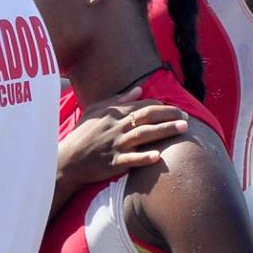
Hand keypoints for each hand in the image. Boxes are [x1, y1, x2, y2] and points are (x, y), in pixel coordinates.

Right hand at [61, 92, 187, 181]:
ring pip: (143, 135)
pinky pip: (130, 159)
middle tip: (186, 117)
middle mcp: (116, 127)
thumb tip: (139, 90)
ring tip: (183, 129)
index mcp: (113, 114)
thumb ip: (117, 100)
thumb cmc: (81, 134)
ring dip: (164, 131)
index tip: (174, 109)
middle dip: (168, 115)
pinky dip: (143, 157)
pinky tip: (158, 156)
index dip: (160, 106)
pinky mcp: (113, 162)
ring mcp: (115, 145)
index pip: (141, 106)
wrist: (67, 159)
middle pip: (146, 117)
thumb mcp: (95, 111)